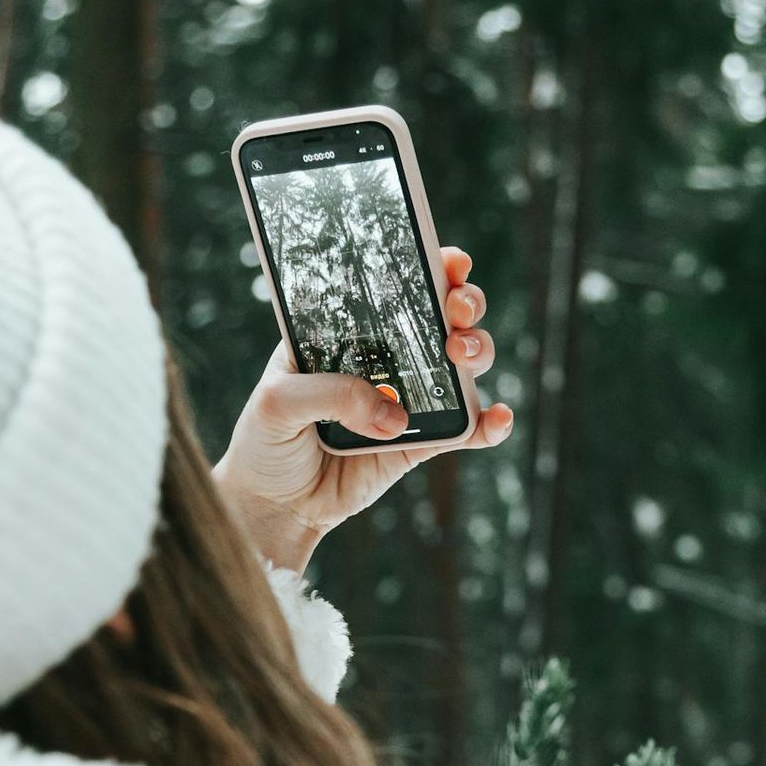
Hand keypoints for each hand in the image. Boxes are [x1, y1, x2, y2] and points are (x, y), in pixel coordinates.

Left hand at [212, 246, 513, 572]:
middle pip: (443, 314)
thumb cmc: (266, 439)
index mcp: (349, 329)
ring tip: (463, 354)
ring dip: (478, 349)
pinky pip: (466, 428)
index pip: (395, 285)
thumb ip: (331, 395)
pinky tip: (499, 417)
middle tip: (456, 311)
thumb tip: (393, 414)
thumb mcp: (278, 402)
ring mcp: (410, 396)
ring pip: (462, 364)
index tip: (449, 260)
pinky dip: (490, 422)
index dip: (429, 264)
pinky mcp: (422, 441)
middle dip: (464, 301)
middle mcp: (387, 356)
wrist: (274, 504)